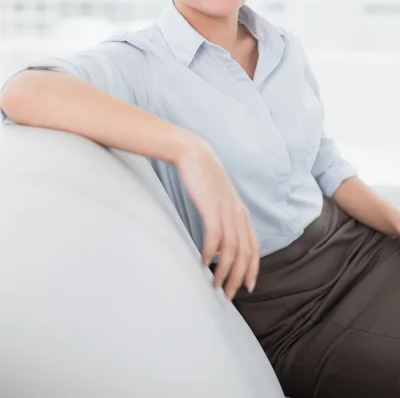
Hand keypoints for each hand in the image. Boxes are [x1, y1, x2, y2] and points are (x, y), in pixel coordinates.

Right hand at [175, 136, 259, 299]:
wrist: (194, 154)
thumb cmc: (204, 179)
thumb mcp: (218, 201)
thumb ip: (222, 220)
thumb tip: (218, 246)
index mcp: (241, 213)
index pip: (254, 247)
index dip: (253, 269)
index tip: (247, 287)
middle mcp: (238, 214)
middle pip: (245, 253)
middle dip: (238, 277)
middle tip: (228, 295)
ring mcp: (226, 210)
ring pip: (231, 249)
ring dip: (224, 271)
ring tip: (215, 285)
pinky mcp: (212, 207)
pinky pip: (214, 236)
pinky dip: (210, 253)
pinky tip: (203, 263)